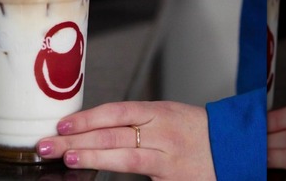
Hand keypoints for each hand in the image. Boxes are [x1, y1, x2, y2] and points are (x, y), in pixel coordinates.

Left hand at [36, 101, 215, 180]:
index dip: (86, 118)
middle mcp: (162, 131)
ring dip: (92, 157)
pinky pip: (141, 174)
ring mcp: (168, 156)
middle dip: (77, 139)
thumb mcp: (167, 116)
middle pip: (112, 133)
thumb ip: (134, 121)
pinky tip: (97, 172)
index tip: (61, 124)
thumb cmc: (198, 131)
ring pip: (124, 156)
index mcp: (158, 111)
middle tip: (48, 144)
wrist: (237, 147)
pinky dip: (116, 172)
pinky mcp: (173, 177)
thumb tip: (92, 129)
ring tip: (67, 158)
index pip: (115, 111)